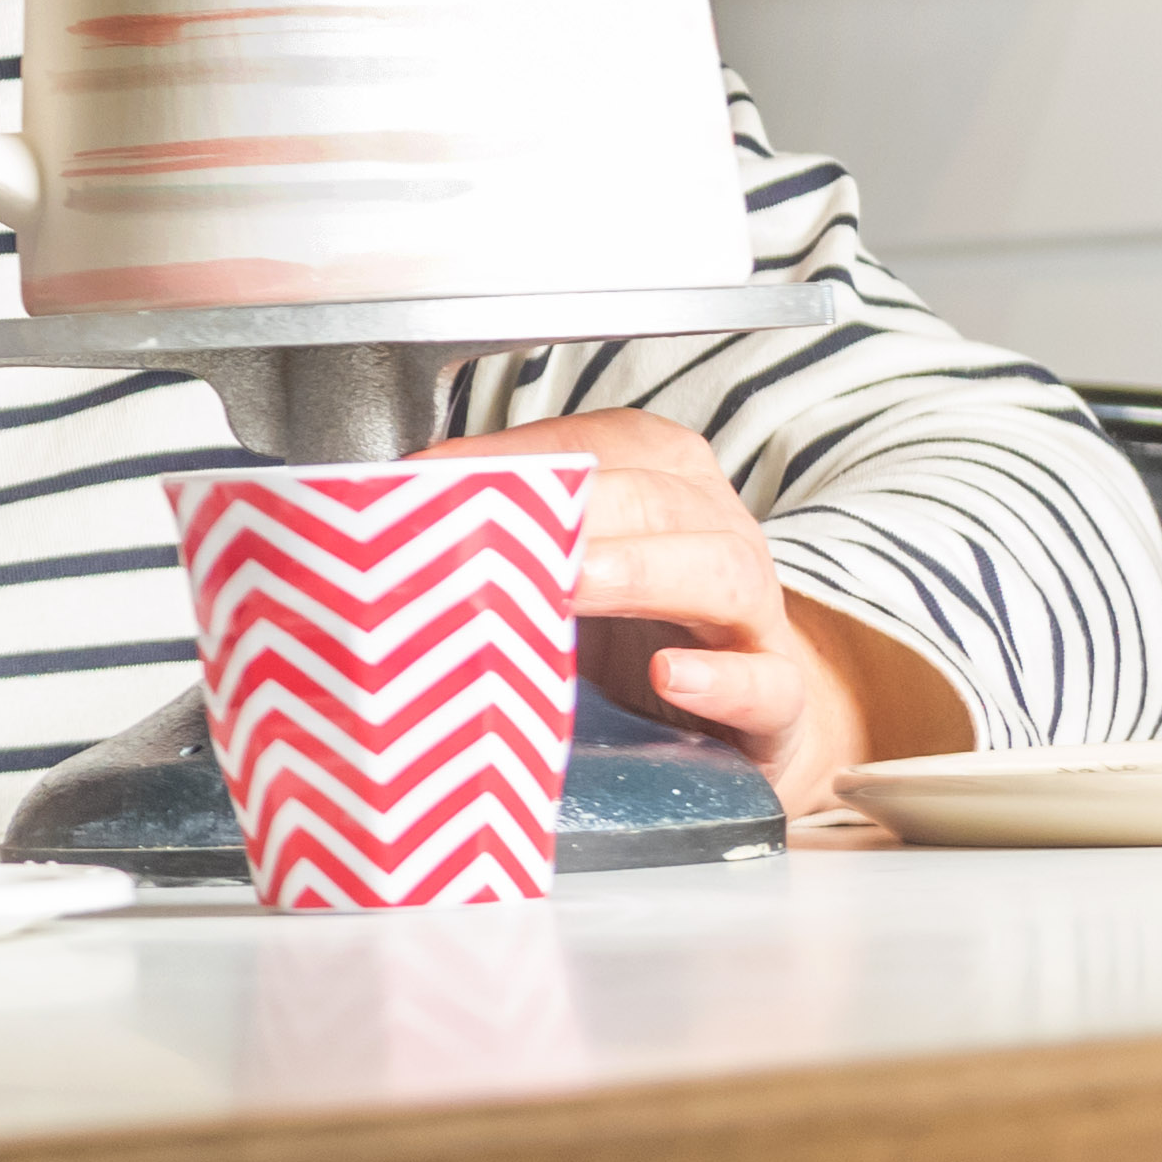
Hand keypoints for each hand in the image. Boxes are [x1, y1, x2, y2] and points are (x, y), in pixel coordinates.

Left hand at [435, 405, 973, 815]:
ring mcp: (756, 616)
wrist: (737, 715)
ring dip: (641, 572)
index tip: (430, 480)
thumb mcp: (566, 571)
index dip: (512, 458)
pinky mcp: (778, 703)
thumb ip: (500, 537)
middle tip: (508, 532)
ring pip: (721, 571)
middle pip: (660, 498)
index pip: (593, 445)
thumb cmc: (634, 627)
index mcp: (664, 478)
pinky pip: (767, 682)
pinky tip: (670, 677)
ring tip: (575, 586)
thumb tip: (382, 518)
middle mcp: (717, 532)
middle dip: (584, 507)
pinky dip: (723, 679)